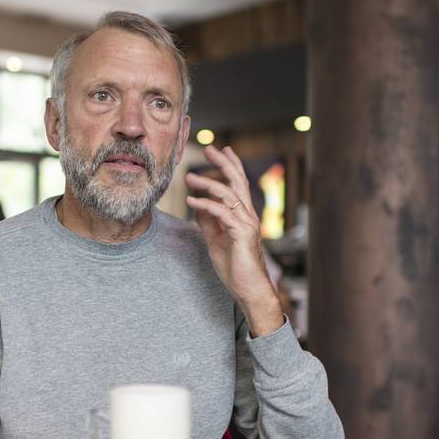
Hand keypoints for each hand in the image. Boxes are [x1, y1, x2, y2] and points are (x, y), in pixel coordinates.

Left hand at [185, 145, 283, 336]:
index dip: (231, 165)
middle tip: (209, 149)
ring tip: (189, 177)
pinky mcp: (241, 234)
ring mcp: (247, 224)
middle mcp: (248, 215)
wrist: (248, 290)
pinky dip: (205, 205)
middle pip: (237, 181)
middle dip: (223, 163)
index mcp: (244, 215)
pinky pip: (222, 213)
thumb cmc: (234, 267)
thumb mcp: (215, 239)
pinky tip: (191, 201)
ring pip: (229, 194)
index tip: (221, 150)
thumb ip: (209, 221)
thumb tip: (198, 204)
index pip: (239, 184)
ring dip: (207, 183)